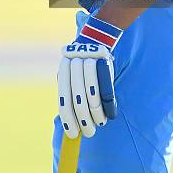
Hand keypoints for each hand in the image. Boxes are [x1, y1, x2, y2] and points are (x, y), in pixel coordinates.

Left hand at [57, 15, 122, 138]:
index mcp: (63, 69)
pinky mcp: (103, 62)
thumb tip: (67, 121)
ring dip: (96, 113)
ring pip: (92, 95)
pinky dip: (107, 104)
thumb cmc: (82, 63)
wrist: (97, 37)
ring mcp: (89, 62)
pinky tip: (108, 114)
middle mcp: (74, 65)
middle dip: (84, 119)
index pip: (64, 99)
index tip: (73, 134)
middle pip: (78, 99)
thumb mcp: (71, 73)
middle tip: (89, 133)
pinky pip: (105, 89)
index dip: (68, 118)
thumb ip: (69, 91)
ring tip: (99, 123)